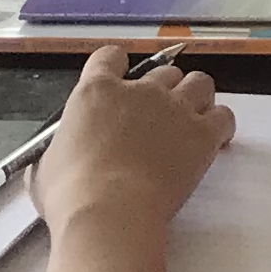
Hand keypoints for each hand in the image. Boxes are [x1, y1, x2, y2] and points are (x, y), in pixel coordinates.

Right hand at [32, 47, 233, 240]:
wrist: (109, 215)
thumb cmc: (71, 195)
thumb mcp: (47, 165)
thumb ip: (63, 146)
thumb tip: (66, 152)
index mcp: (96, 92)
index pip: (109, 57)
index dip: (115, 66)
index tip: (119, 79)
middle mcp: (140, 91)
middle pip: (162, 73)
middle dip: (161, 91)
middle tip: (155, 120)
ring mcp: (175, 109)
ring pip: (199, 82)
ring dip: (195, 98)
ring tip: (188, 122)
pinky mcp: (202, 133)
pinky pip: (224, 116)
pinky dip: (220, 125)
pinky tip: (212, 141)